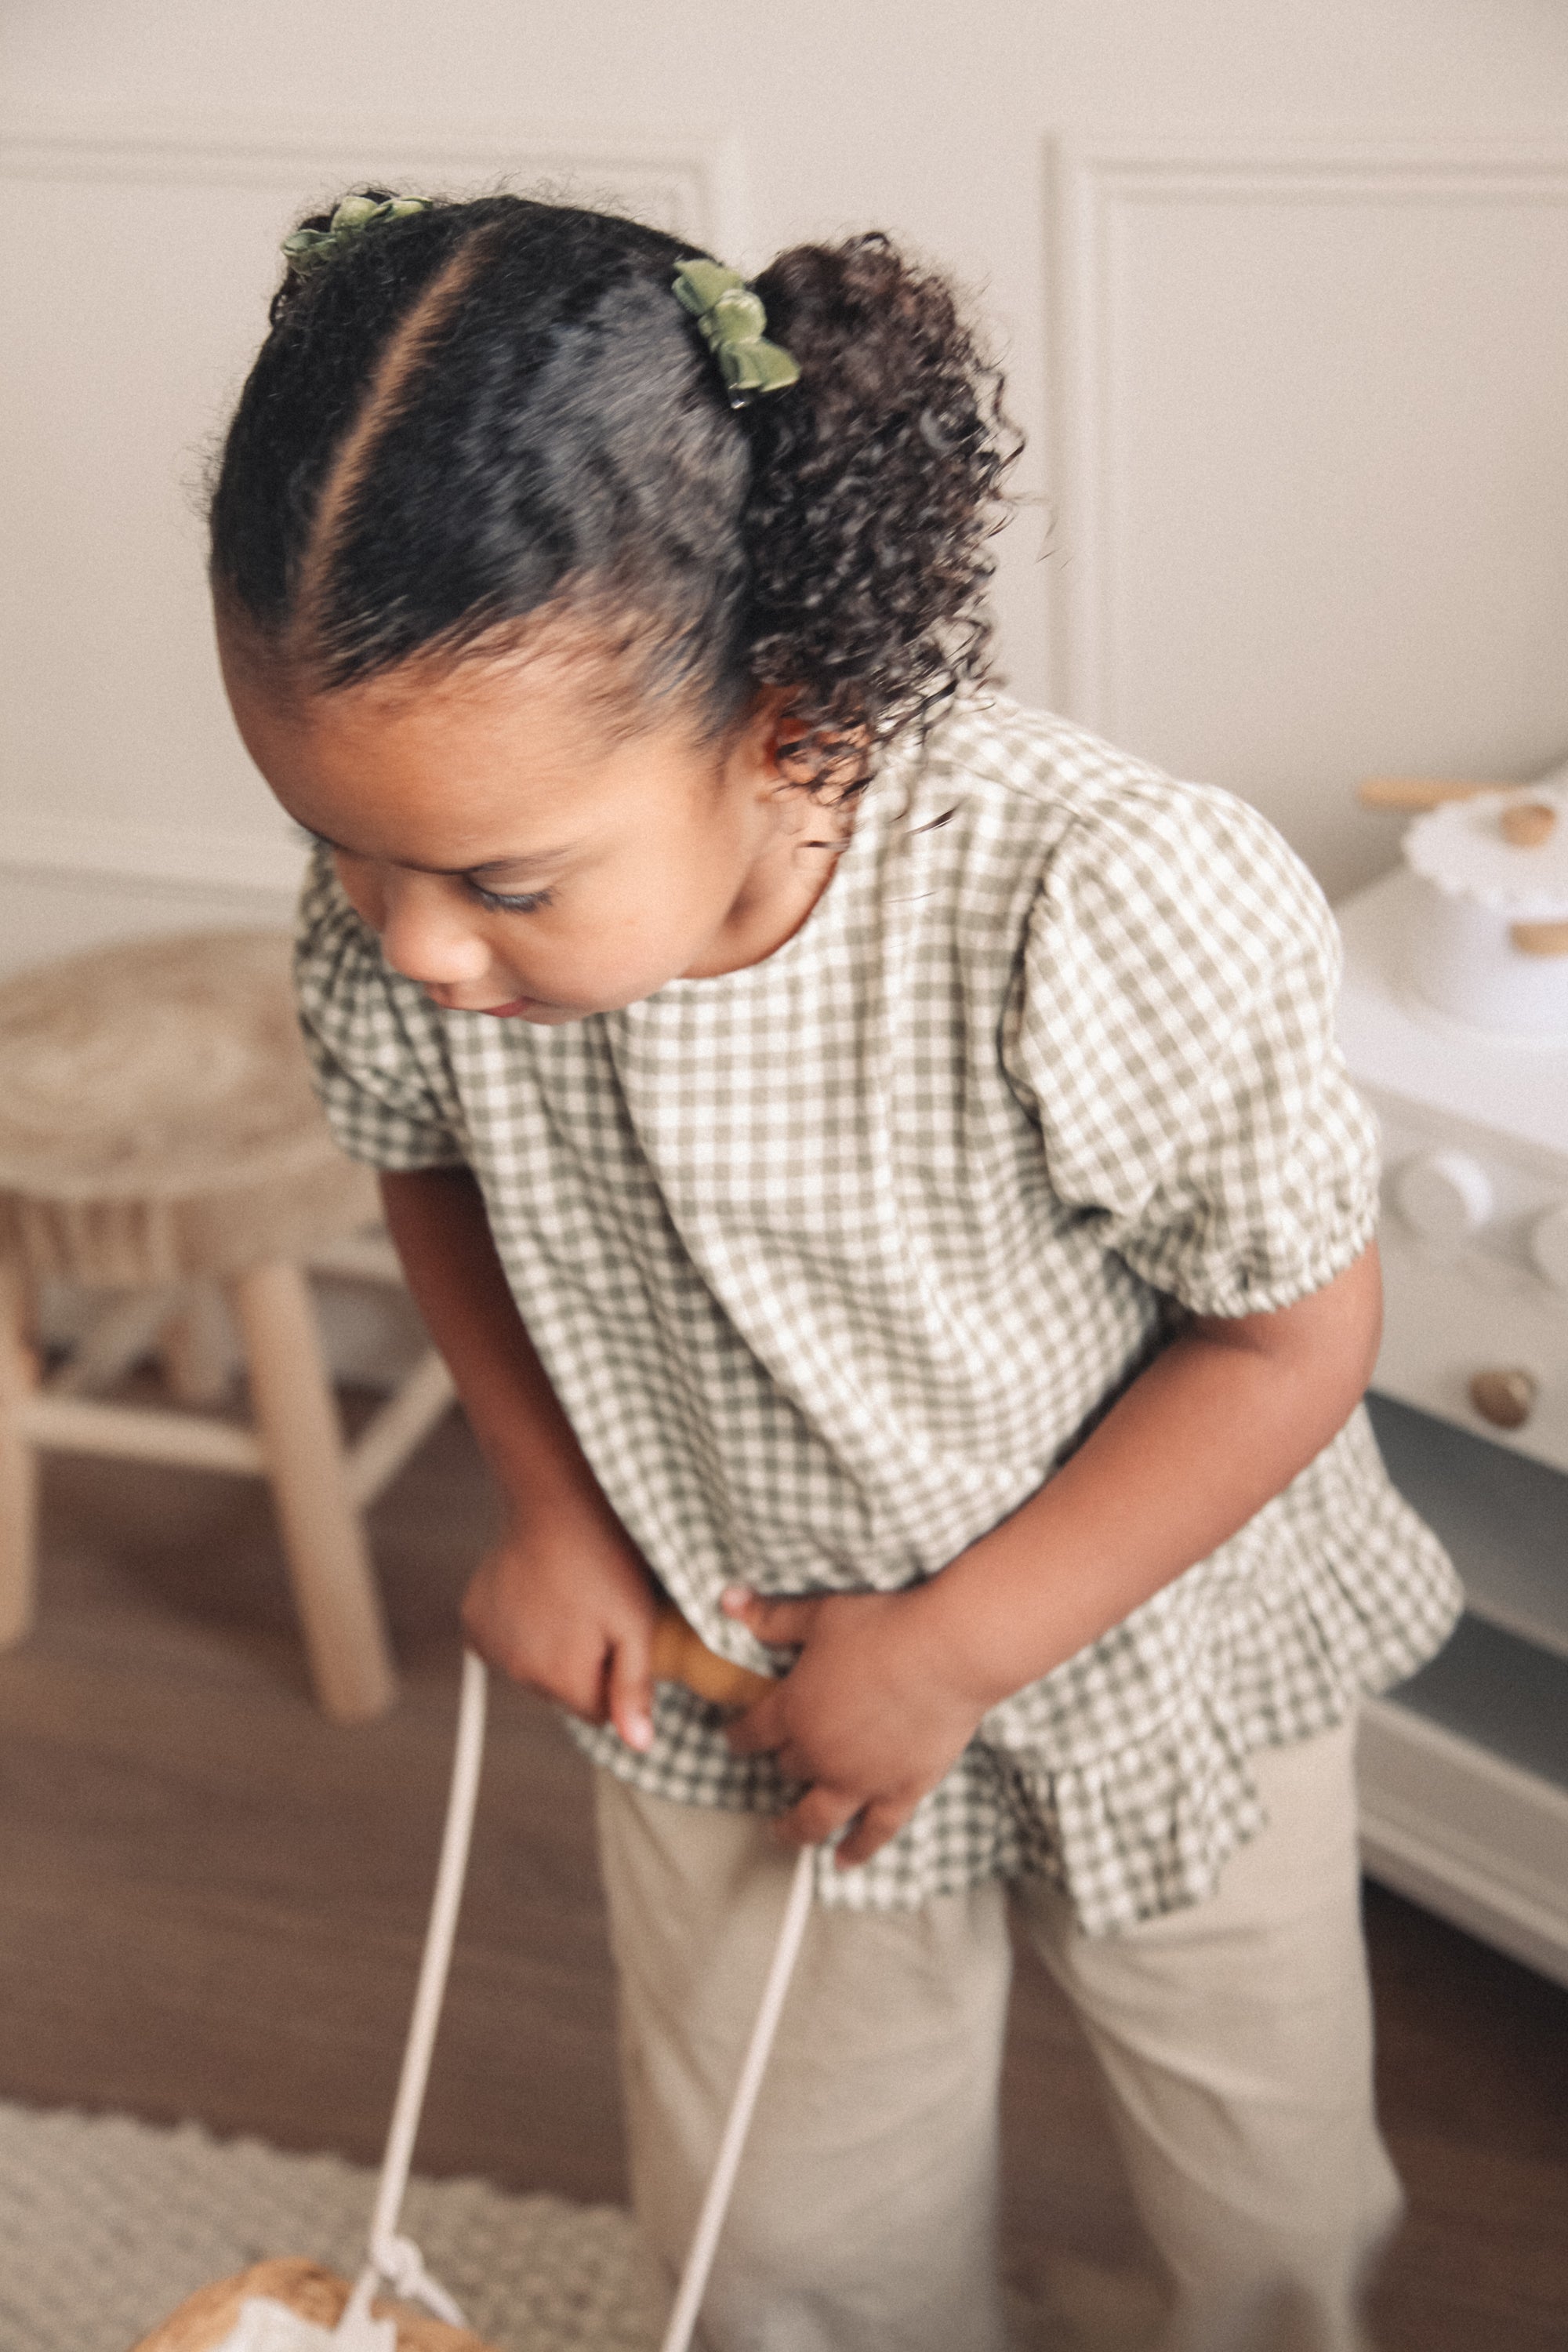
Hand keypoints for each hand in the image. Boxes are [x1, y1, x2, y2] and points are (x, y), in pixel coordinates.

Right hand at [461, 1510, 658, 1752]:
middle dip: (581, 1665)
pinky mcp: (473, 1621)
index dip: (615, 1679)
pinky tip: (535, 1595)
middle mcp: (516, 1673)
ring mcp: (489, 1646)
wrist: (553, 1502)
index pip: (598, 1713)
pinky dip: (519, 1630)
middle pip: (562, 1692)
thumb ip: (634, 1688)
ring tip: (566, 1597)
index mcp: (559, 1679)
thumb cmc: (604, 1560)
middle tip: (595, 1612)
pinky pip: (505, 1645)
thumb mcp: (636, 1623)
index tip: (619, 1637)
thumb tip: (639, 1745)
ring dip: (548, 1647)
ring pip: (532, 1669)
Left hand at [721, 1584, 990, 1866]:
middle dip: (779, 1762)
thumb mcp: (820, 1615)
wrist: (948, 1652)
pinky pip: (874, 1832)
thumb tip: (727, 1600)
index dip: (739, 1734)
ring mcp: (861, 1780)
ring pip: (816, 1817)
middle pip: (787, 1767)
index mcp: (794, 1711)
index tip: (734, 1736)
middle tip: (778, 1760)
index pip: (752, 1732)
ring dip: (794, 1828)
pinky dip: (857, 1850)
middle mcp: (820, 1754)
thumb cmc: (884, 1626)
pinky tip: (844, 1862)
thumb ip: (772, 1617)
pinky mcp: (901, 1791)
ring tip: (781, 1834)